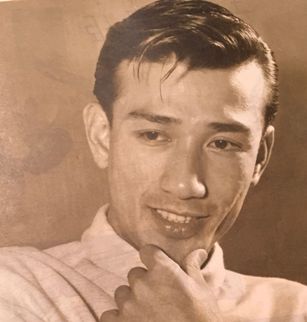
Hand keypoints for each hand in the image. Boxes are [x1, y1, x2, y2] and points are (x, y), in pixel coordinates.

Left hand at [100, 245, 222, 321]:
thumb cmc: (202, 319)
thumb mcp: (201, 291)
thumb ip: (192, 267)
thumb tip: (199, 252)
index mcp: (163, 270)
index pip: (147, 251)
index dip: (152, 259)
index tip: (158, 268)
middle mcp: (143, 283)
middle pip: (134, 274)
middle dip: (144, 284)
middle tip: (158, 299)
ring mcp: (129, 305)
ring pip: (122, 294)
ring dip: (131, 302)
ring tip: (148, 315)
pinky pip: (109, 315)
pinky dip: (118, 320)